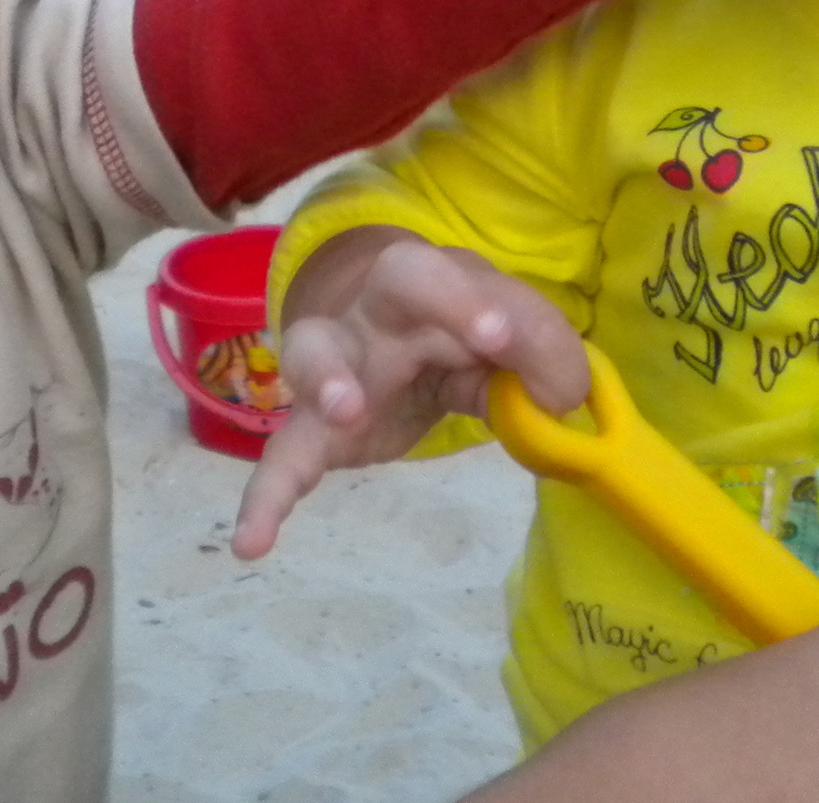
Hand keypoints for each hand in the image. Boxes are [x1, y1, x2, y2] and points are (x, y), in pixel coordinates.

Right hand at [231, 228, 584, 560]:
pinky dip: (264, 496)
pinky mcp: (310, 425)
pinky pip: (281, 454)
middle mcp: (388, 306)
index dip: (499, 302)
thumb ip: (540, 361)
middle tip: (492, 338)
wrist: (373, 337)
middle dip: (445, 298)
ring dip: (330, 374)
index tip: (516, 340)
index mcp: (446, 281)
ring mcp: (340, 359)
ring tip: (346, 411)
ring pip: (316, 345)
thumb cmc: (452, 337)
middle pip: (403, 275)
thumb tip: (566, 403)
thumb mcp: (501, 344)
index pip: (479, 276)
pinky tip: (252, 541)